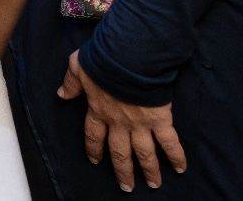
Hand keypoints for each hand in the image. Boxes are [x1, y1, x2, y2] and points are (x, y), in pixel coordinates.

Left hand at [58, 51, 186, 190]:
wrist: (127, 56)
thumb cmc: (102, 59)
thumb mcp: (78, 67)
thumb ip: (71, 83)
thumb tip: (61, 94)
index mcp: (98, 110)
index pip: (93, 135)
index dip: (93, 149)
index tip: (95, 161)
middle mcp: (118, 122)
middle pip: (119, 152)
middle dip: (123, 171)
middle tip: (126, 187)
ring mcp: (140, 123)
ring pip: (144, 153)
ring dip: (149, 170)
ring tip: (153, 184)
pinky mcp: (160, 119)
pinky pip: (169, 142)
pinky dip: (176, 156)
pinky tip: (180, 168)